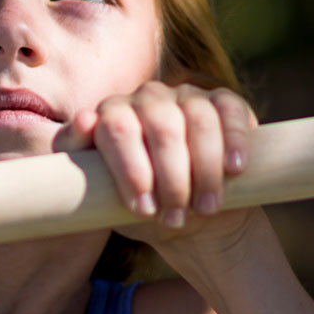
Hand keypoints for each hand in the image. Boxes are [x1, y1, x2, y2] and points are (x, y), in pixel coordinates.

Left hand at [56, 82, 256, 237]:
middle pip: (161, 127)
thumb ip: (79, 159)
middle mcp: (147, 97)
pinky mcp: (224, 103)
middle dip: (171, 178)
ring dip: (204, 170)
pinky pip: (230, 111)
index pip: (116, 129)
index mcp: (112, 115)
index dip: (132, 171)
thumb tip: (84, 120)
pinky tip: (234, 169)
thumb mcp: (103, 195)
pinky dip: (234, 140)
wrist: (190, 217)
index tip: (144, 210)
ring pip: (199, 120)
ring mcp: (187, 96)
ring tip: (205, 208)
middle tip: (175, 217)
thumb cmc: (139, 205)